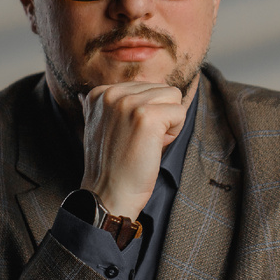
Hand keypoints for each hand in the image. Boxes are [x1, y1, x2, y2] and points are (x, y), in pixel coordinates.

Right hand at [79, 82, 187, 218]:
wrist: (106, 195)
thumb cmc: (113, 166)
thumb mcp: (107, 125)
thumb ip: (121, 104)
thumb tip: (150, 84)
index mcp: (99, 93)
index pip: (145, 86)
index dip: (146, 113)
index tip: (129, 136)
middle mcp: (111, 93)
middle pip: (162, 89)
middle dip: (159, 115)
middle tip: (139, 142)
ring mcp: (128, 103)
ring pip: (173, 97)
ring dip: (168, 123)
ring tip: (146, 144)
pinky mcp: (146, 117)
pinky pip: (180, 112)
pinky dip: (174, 133)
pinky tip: (154, 147)